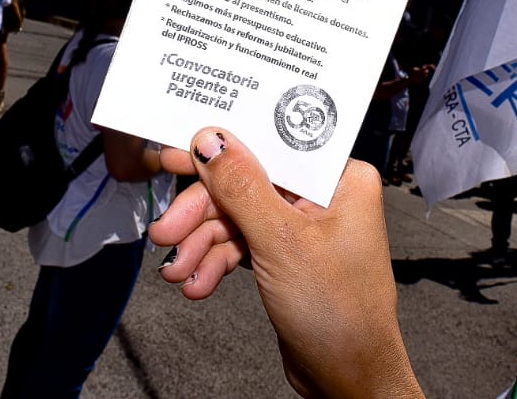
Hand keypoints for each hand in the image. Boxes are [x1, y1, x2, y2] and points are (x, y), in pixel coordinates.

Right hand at [149, 128, 422, 398]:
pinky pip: (242, 244)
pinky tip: (198, 281)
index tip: (178, 152)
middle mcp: (326, 197)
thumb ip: (243, 187)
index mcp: (342, 178)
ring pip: (238, 216)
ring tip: (178, 269)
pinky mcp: (287, 255)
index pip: (273, 145)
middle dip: (203, 211)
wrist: (348, 379)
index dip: (222, 149)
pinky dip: (217, 261)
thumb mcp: (281, 242)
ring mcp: (305, 227)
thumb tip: (212, 141)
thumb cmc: (341, 315)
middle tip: (167, 230)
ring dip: (203, 242)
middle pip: (248, 183)